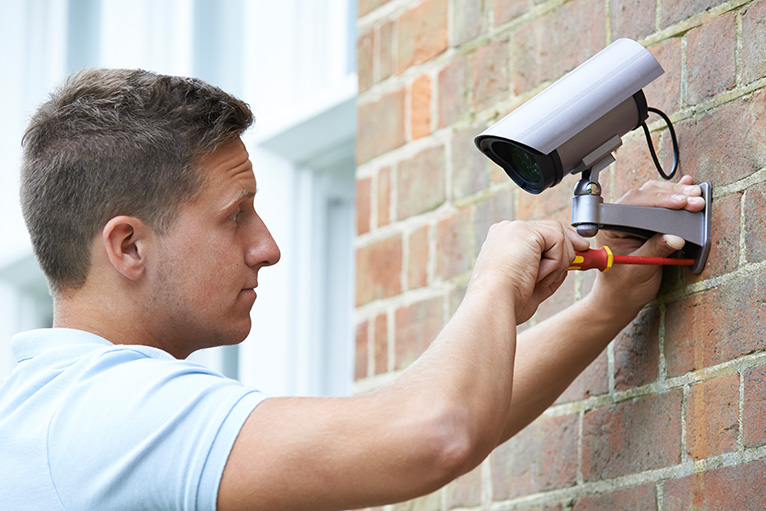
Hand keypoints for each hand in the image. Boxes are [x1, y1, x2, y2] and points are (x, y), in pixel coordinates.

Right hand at [471, 220, 588, 323]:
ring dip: (559, 262)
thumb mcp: (531, 285)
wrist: (493, 304)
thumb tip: (568, 265)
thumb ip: (548, 271)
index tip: (579, 255)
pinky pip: (558, 241)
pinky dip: (556, 262)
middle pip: (551, 229)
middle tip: (584, 259)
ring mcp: (515, 228)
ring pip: (558, 235)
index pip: (539, 235)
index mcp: (504, 242)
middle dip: (570, 246)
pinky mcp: (525, 231)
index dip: (561, 245)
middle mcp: (507, 231)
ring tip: (540, 280)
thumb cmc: (506, 302)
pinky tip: (538, 274)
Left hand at [591, 175, 705, 316]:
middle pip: (645, 196)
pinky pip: (659, 207)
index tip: (680, 202)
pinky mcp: (645, 225)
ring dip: (675, 194)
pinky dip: (674, 200)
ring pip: (653, 196)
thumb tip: (675, 237)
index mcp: (610, 227)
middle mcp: (619, 219)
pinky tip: (687, 191)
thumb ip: (656, 250)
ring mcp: (632, 220)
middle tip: (695, 200)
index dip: (658, 200)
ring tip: (696, 195)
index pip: (633, 204)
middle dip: (671, 195)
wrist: (621, 299)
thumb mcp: (640, 269)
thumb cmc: (623, 286)